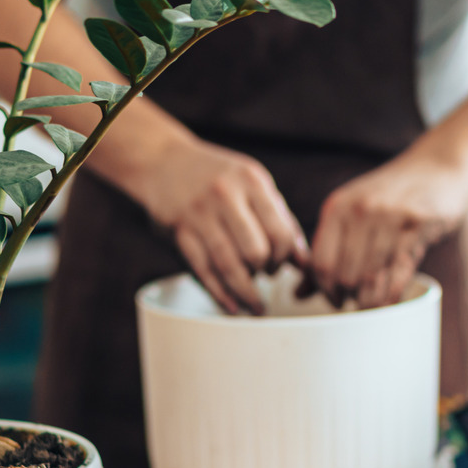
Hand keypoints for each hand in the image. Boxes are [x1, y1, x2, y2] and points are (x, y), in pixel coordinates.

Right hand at [137, 138, 307, 314]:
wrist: (163, 160)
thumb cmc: (216, 176)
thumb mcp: (251, 184)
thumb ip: (279, 218)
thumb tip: (304, 261)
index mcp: (252, 181)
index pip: (281, 231)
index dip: (286, 258)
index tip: (282, 266)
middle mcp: (226, 195)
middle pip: (256, 251)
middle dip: (266, 272)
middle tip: (265, 277)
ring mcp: (200, 213)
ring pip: (229, 265)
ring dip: (245, 293)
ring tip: (255, 307)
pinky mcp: (178, 230)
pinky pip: (203, 270)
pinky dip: (219, 293)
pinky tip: (231, 305)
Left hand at [310, 155, 467, 308]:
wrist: (437, 167)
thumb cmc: (390, 197)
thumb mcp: (352, 214)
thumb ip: (326, 252)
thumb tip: (298, 293)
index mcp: (338, 207)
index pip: (320, 263)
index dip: (325, 290)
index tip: (334, 299)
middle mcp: (361, 210)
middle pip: (345, 275)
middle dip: (348, 298)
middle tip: (355, 303)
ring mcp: (390, 217)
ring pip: (371, 278)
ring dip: (370, 301)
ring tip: (372, 305)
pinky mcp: (418, 226)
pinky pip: (400, 274)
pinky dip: (393, 294)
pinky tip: (390, 299)